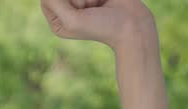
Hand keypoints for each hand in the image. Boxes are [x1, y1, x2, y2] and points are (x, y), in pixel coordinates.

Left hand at [39, 0, 155, 50]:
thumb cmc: (102, 27)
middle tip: (90, 9)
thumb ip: (55, 2)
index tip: (79, 11)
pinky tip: (103, 0)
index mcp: (57, 21)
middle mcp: (67, 9)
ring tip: (97, 4)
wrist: (132, 24)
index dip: (64, 0)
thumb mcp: (72, 20)